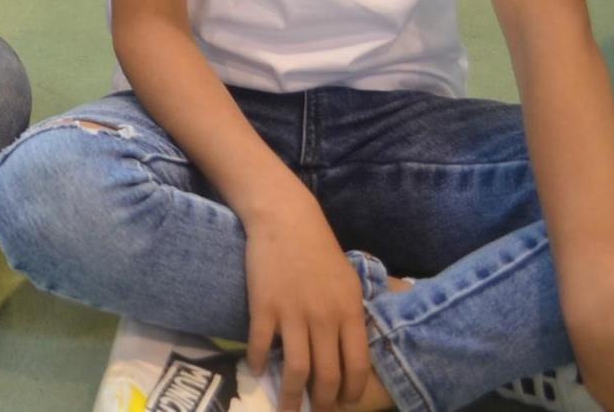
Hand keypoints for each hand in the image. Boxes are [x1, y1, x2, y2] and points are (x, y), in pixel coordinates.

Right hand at [244, 196, 370, 411]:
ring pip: (296, 370)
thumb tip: (352, 352)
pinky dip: (259, 363)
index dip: (352, 393)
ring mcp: (292, 313)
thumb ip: (352, 317)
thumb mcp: (349, 282)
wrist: (285, 220)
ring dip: (291, 397)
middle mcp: (324, 318)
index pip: (357, 366)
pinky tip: (257, 371)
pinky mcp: (263, 306)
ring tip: (287, 410)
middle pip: (326, 375)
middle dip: (322, 403)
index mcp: (349, 312)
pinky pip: (262, 346)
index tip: (344, 405)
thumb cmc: (319, 250)